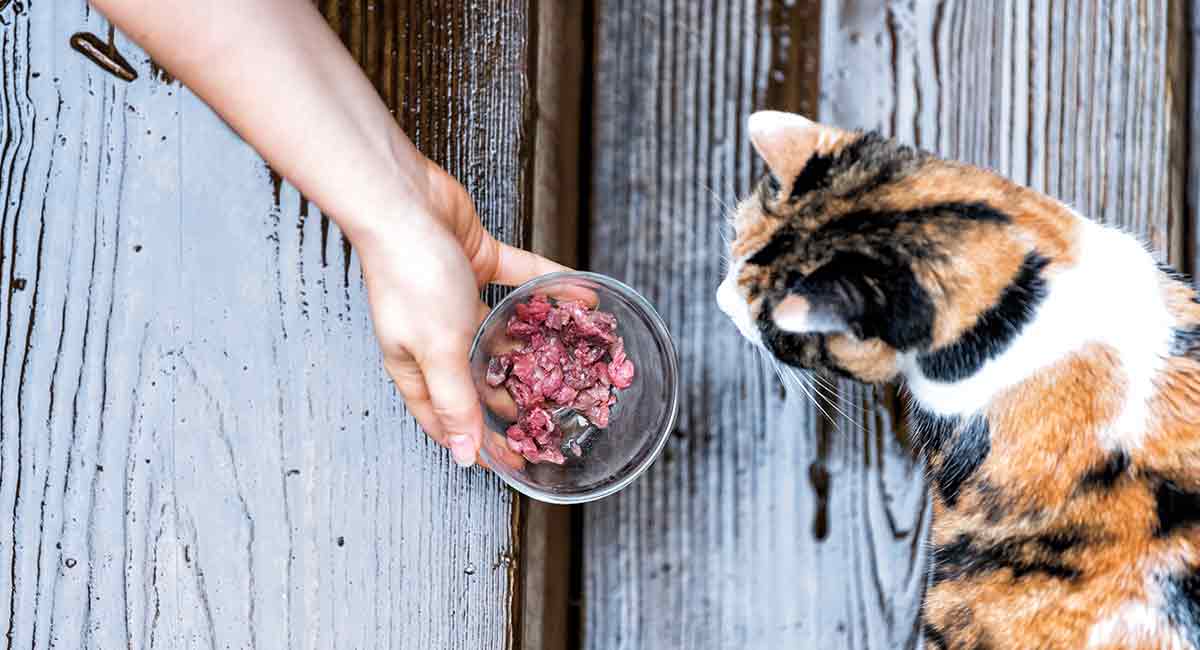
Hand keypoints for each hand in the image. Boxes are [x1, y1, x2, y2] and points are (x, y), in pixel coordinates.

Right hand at [354, 158, 567, 466]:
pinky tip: (582, 296)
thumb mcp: (437, 351)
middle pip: (481, 375)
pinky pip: (521, 279)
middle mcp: (437, 335)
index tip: (519, 460)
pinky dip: (549, 286)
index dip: (482, 442)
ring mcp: (456, 297)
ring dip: (537, 339)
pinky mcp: (476, 260)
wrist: (402, 202)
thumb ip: (456, 402)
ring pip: (504, 327)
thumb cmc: (411, 279)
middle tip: (556, 411)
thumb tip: (464, 457)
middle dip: (516, 393)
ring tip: (575, 356)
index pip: (450, 417)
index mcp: (417, 365)